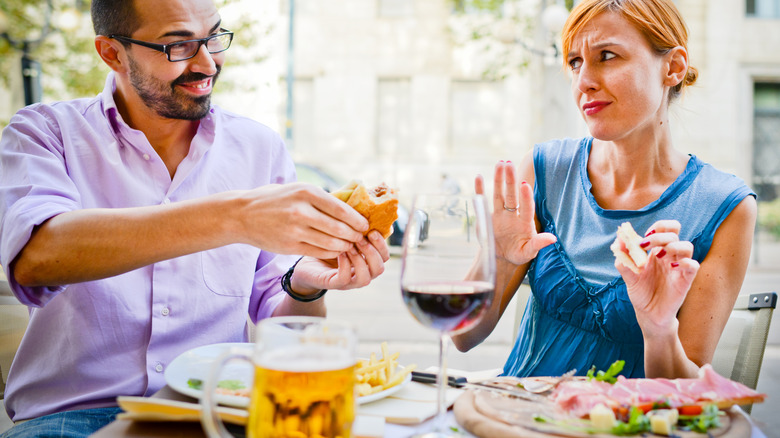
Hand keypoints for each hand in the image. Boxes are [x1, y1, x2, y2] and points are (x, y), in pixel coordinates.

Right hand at [234, 183, 368, 258]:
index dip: (357, 219)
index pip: (341, 208)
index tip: (365, 224)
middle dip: (354, 235)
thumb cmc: (274, 199)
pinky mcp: (290, 246)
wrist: (242, 214)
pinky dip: (331, 252)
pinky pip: (319, 252)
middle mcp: (301, 211)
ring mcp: (295, 230)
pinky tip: (336, 250)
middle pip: (339, 228)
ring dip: (345, 246)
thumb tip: (350, 205)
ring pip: (331, 243)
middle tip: (361, 237)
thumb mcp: (297, 189)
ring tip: (350, 245)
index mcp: (306, 192)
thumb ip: (320, 197)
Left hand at [290, 230, 390, 292]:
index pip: (385, 256)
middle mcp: (362, 273)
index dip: (382, 244)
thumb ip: (352, 225)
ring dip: (360, 260)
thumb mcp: (341, 234)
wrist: (305, 266)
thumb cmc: (324, 246)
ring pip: (366, 278)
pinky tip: (339, 253)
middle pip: (380, 268)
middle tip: (361, 238)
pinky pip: (345, 279)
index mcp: (367, 261)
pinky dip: (344, 265)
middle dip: (373, 252)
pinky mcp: (334, 284)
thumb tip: (360, 202)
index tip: (372, 230)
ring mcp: (349, 282)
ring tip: (350, 246)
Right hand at [476, 161, 555, 265]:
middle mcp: (512, 215)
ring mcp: (500, 214)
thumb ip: (538, 244)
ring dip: (499, 179)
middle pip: (511, 195)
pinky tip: (478, 177)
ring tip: (500, 163)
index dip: (526, 197)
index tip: (525, 185)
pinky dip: (480, 190)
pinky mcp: (487, 217)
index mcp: (524, 223)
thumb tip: (553, 239)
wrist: (502, 257)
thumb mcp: (528, 252)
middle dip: (510, 180)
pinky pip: (483, 202)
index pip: (526, 208)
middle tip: (509, 164)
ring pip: (499, 195)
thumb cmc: (519, 253)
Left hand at [617, 220, 699, 335]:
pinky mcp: (685, 280)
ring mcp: (679, 267)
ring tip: (659, 254)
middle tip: (645, 244)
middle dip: (659, 235)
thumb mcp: (628, 276)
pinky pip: (694, 266)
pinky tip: (673, 267)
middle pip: (674, 234)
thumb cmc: (641, 293)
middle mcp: (669, 257)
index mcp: (657, 251)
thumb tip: (618, 242)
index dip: (657, 227)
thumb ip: (623, 259)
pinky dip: (686, 262)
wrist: (648, 315)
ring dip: (673, 245)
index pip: (665, 229)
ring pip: (687, 246)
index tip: (644, 236)